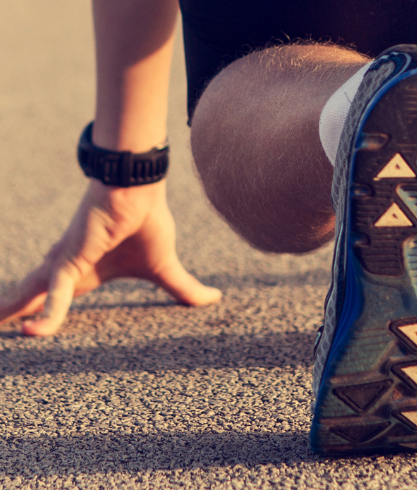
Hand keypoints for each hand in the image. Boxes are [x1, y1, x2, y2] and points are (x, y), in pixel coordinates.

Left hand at [0, 179, 221, 335]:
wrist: (141, 191)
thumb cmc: (149, 223)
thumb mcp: (165, 269)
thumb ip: (183, 289)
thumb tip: (215, 299)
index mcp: (88, 271)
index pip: (58, 296)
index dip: (44, 311)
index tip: (29, 326)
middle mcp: (70, 268)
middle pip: (34, 296)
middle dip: (16, 309)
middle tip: (0, 324)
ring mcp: (64, 264)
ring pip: (31, 297)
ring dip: (13, 312)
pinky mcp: (69, 260)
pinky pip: (54, 294)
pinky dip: (45, 316)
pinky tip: (29, 336)